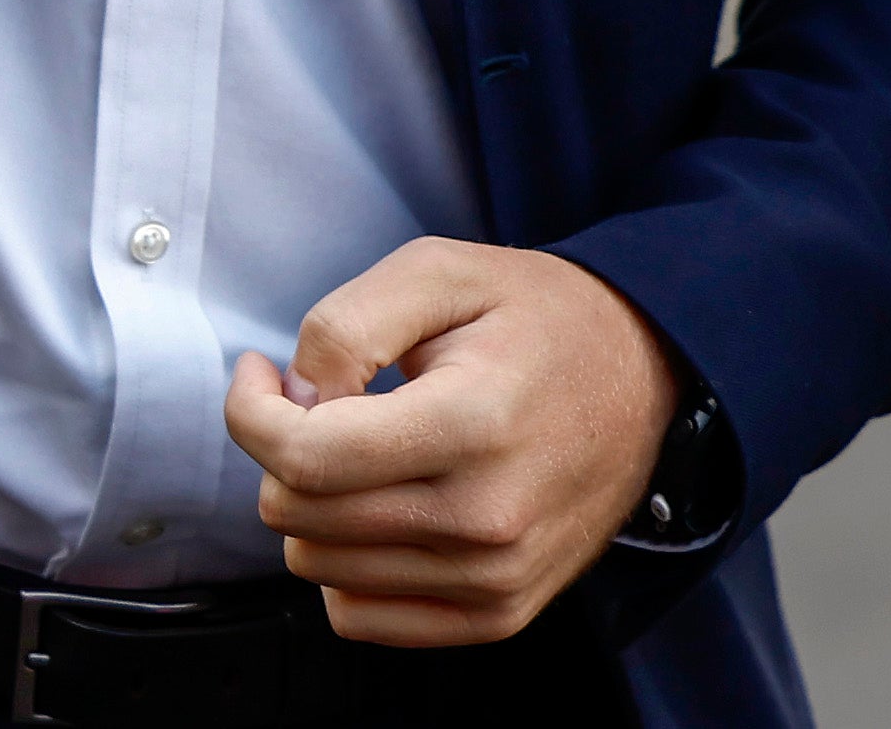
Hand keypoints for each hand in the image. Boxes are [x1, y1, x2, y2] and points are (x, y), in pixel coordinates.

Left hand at [224, 238, 679, 646]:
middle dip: (279, 448)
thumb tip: (294, 399)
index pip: (304, 459)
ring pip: (318, 566)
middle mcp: (488, 519)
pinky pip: (361, 618)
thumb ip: (343, 327)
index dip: (251, 410)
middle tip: (316, 401)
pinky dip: (342, 563)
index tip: (264, 373)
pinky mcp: (498, 613)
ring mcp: (496, 578)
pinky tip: (372, 503)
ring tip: (357, 446)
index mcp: (472, 427)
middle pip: (300, 516)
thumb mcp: (435, 272)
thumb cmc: (534, 318)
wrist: (639, 372)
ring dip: (312, 503)